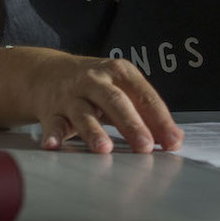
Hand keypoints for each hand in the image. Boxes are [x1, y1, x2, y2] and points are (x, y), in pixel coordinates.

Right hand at [30, 53, 181, 153]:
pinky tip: (52, 145)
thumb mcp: (121, 88)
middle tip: (144, 146)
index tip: (172, 141)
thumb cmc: (94, 85)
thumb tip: (173, 138)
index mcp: (118, 72)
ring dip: (93, 131)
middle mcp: (94, 80)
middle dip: (131, 123)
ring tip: (103, 148)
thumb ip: (146, 112)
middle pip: (115, 101)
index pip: (144, 95)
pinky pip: (53, 123)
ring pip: (83, 113)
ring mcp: (71, 95)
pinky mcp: (51, 110)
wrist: (46, 72)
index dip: (160, 119)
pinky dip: (52, 134)